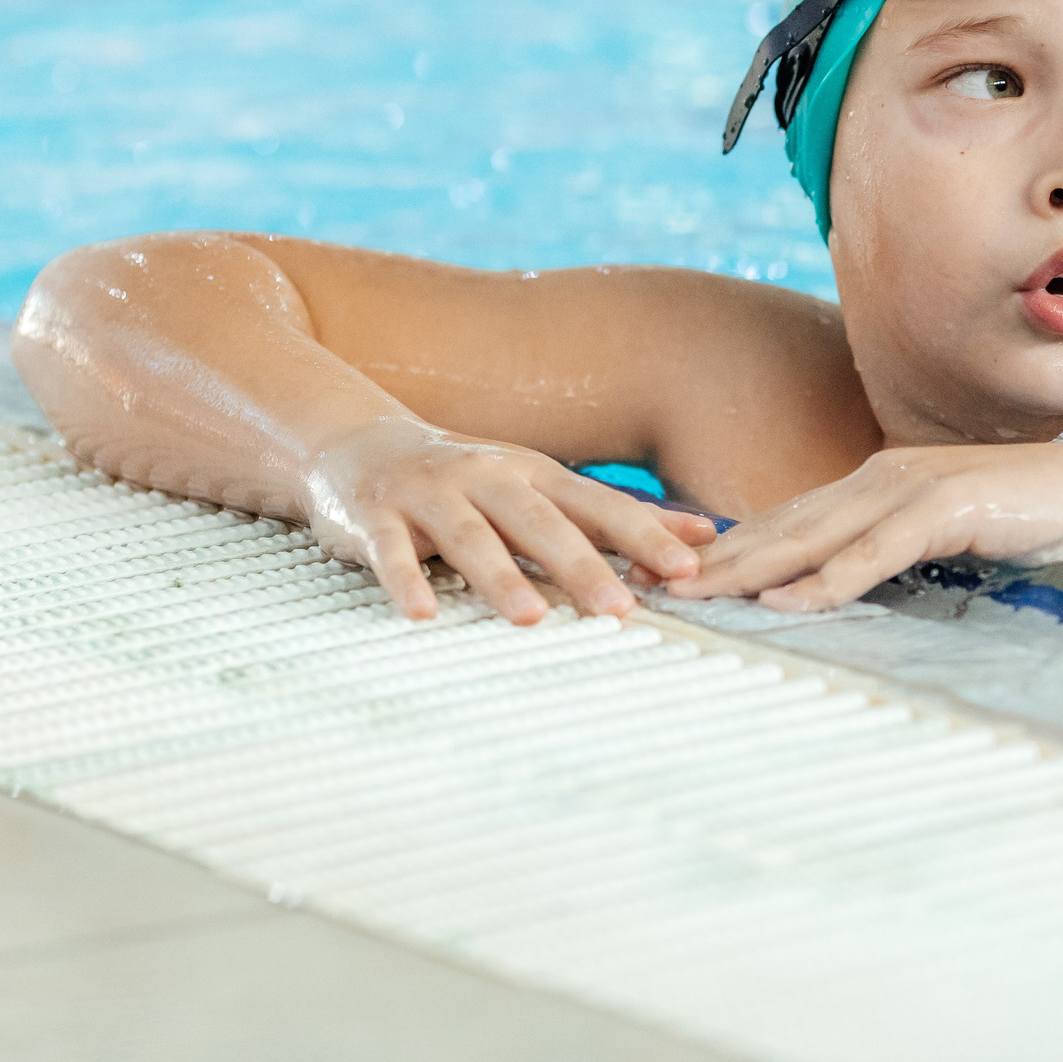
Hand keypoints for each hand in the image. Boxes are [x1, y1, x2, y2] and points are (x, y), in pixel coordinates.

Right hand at [298, 416, 712, 624]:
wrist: (357, 445)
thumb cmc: (465, 479)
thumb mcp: (541, 486)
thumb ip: (616, 514)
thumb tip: (705, 535)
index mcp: (532, 474)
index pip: (595, 506)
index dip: (642, 534)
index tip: (686, 569)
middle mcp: (485, 477)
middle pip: (539, 522)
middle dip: (582, 564)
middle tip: (620, 609)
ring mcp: (429, 494)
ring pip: (470, 535)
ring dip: (501, 576)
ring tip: (531, 616)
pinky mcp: (375, 516)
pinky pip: (391, 552)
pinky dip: (406, 581)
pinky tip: (422, 615)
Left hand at [667, 443, 1062, 610]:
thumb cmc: (1024, 516)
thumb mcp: (942, 530)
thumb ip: (893, 544)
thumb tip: (847, 576)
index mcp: (876, 480)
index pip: (787, 518)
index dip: (730, 545)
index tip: (678, 572)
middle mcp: (881, 477)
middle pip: (783, 524)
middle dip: (718, 557)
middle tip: (658, 584)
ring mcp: (909, 490)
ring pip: (813, 536)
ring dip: (750, 570)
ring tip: (698, 595)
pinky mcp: (943, 511)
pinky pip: (872, 554)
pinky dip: (826, 580)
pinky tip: (786, 603)